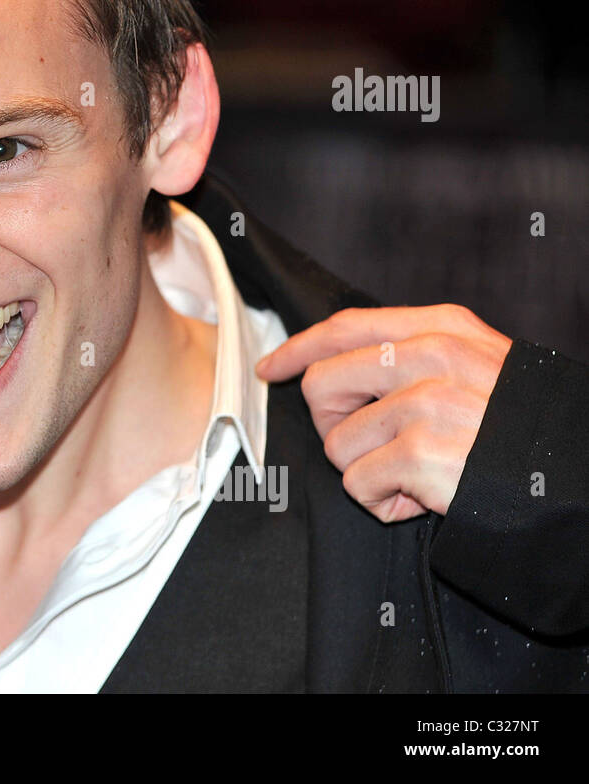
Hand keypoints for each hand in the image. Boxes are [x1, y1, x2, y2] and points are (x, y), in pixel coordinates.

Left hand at [255, 304, 511, 522]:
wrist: (577, 484)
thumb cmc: (522, 433)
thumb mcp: (480, 368)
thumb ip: (417, 356)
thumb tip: (342, 365)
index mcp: (443, 329)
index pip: (345, 326)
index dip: (299, 350)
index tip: (273, 369)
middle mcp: (431, 357)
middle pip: (322, 385)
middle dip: (332, 425)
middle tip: (371, 446)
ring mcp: (425, 404)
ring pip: (336, 444)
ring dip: (366, 471)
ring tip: (415, 475)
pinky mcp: (419, 454)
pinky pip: (357, 485)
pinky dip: (382, 505)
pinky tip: (424, 499)